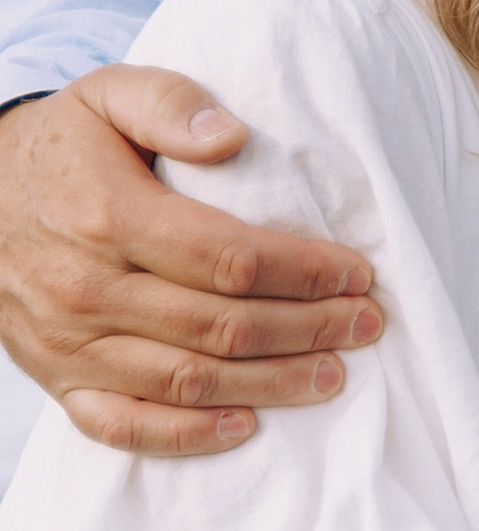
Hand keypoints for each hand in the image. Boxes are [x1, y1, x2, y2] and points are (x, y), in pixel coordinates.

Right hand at [0, 67, 378, 454]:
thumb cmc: (63, 145)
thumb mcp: (107, 94)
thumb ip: (170, 102)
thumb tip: (233, 135)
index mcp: (107, 215)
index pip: (229, 258)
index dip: (303, 271)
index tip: (357, 272)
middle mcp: (86, 288)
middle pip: (221, 326)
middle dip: (309, 328)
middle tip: (367, 324)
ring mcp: (69, 343)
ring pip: (188, 381)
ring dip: (272, 384)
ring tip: (334, 373)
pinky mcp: (58, 380)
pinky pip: (125, 426)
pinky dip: (188, 436)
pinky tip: (247, 426)